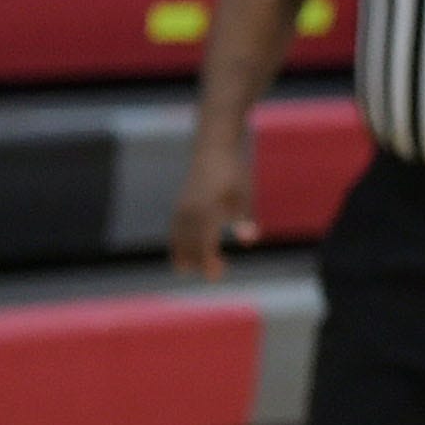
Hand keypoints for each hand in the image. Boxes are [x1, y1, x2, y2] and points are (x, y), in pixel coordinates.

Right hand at [168, 139, 259, 278]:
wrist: (214, 150)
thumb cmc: (234, 174)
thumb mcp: (244, 195)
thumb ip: (244, 220)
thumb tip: (250, 241)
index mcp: (206, 213)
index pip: (204, 247)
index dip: (209, 264)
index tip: (218, 274)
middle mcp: (189, 214)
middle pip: (189, 249)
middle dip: (200, 263)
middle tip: (218, 271)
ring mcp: (181, 211)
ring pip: (178, 243)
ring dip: (187, 257)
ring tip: (198, 265)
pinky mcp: (178, 207)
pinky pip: (174, 233)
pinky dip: (179, 245)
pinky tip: (188, 250)